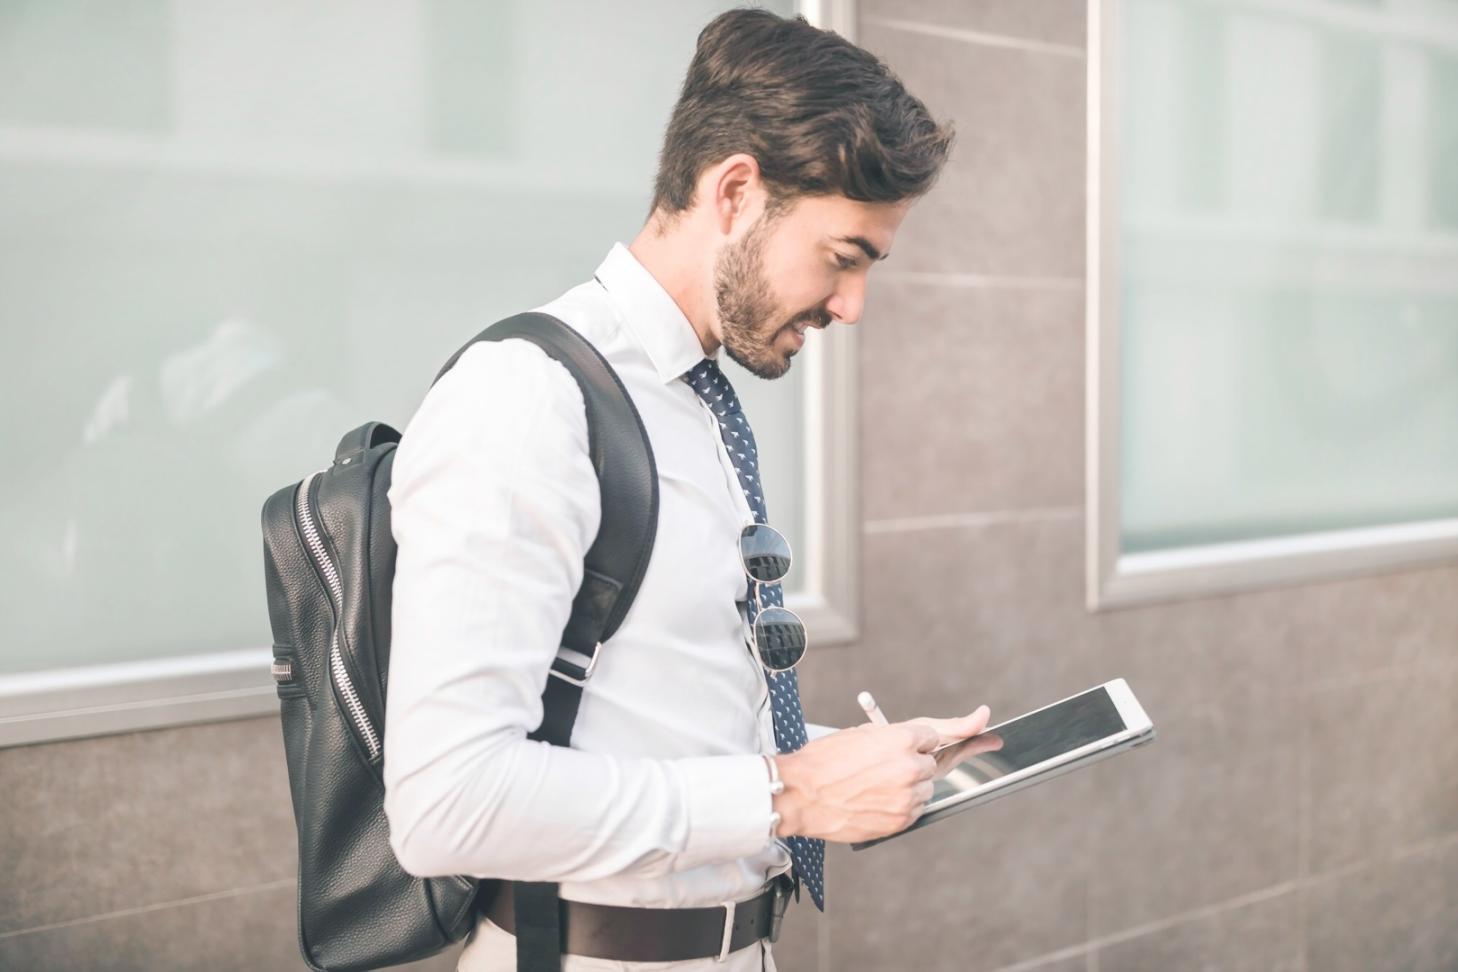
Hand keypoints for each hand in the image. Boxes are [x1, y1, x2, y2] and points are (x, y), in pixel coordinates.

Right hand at [772, 705, 992, 842]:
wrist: (801, 794)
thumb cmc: (825, 761)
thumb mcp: (862, 733)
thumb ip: (897, 735)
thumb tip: (933, 735)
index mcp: (901, 738)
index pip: (934, 734)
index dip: (932, 737)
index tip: (971, 729)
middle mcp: (910, 766)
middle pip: (932, 762)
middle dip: (915, 762)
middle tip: (888, 766)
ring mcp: (908, 795)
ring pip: (926, 787)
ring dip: (910, 785)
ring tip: (873, 784)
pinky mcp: (903, 819)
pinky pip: (917, 808)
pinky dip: (903, 804)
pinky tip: (876, 799)